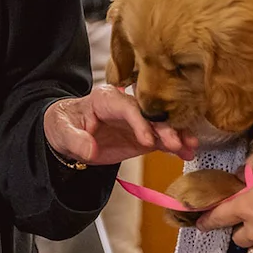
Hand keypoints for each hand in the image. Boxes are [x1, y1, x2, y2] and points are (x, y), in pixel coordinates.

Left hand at [44, 85, 197, 166]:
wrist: (68, 133)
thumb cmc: (64, 124)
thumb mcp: (62, 132)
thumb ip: (76, 141)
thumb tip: (91, 150)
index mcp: (106, 98)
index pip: (127, 107)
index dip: (140, 121)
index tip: (148, 140)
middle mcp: (126, 105)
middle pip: (150, 114)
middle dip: (165, 128)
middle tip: (178, 143)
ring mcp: (137, 121)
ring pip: (161, 125)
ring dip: (177, 135)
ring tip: (190, 148)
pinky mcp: (143, 135)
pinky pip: (161, 139)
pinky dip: (175, 146)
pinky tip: (188, 153)